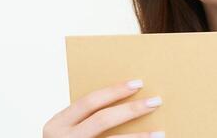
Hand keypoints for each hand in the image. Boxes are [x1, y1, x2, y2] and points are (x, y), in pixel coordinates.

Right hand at [43, 79, 164, 137]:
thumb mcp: (67, 130)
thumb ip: (86, 118)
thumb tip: (125, 102)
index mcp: (57, 124)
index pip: (89, 102)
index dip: (114, 91)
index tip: (138, 84)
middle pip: (102, 120)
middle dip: (131, 110)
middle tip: (155, 102)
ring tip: (159, 133)